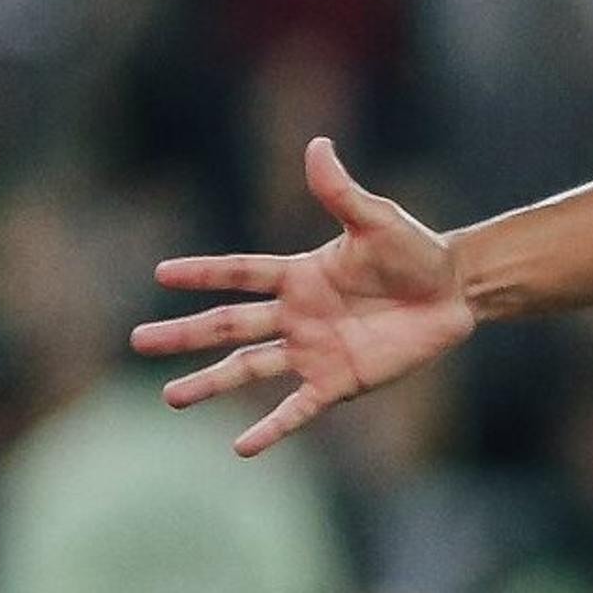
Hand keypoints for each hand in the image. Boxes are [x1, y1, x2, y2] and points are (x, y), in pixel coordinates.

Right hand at [133, 138, 476, 454]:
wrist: (454, 292)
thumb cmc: (415, 252)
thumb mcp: (377, 220)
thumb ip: (340, 191)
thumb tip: (318, 145)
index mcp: (299, 275)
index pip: (241, 274)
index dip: (204, 273)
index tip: (160, 274)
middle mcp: (296, 315)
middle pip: (229, 326)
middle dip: (184, 334)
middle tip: (137, 342)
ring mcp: (313, 350)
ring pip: (250, 369)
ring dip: (210, 382)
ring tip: (170, 396)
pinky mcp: (338, 381)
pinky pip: (298, 408)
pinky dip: (272, 428)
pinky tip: (241, 448)